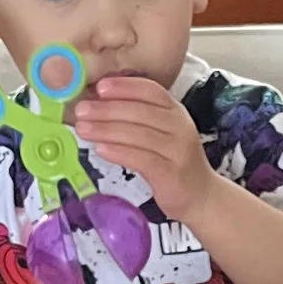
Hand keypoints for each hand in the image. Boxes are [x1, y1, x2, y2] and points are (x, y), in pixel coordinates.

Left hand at [74, 73, 214, 219]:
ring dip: (106, 130)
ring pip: (137, 134)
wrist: (201, 196)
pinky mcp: (170, 173)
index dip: (124, 87)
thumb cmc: (173, 162)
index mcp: (176, 112)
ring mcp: (177, 150)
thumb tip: (98, 105)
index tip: (99, 87)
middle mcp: (179, 127)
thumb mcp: (161, 134)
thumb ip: (138, 119)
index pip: (151, 90)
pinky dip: (118, 152)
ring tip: (82, 129)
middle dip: (107, 109)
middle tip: (81, 110)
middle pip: (140, 111)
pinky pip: (140, 158)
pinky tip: (100, 149)